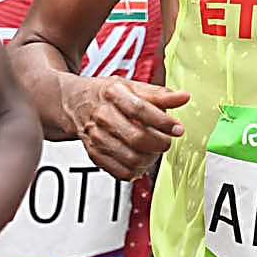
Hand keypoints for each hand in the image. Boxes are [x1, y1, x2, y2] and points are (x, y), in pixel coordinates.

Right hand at [61, 75, 187, 178]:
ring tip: (154, 151)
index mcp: (113, 94)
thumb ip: (159, 94)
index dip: (163, 122)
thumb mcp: (131, 86)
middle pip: (136, 138)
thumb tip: (183, 98)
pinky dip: (135, 170)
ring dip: (150, 158)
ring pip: (130, 158)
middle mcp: (103, 115)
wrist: (73, 101)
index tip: (178, 128)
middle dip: (159, 143)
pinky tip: (141, 160)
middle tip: (166, 141)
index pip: (141, 110)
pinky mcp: (94, 153)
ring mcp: (97, 136)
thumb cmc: (105, 93)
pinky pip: (119, 171)